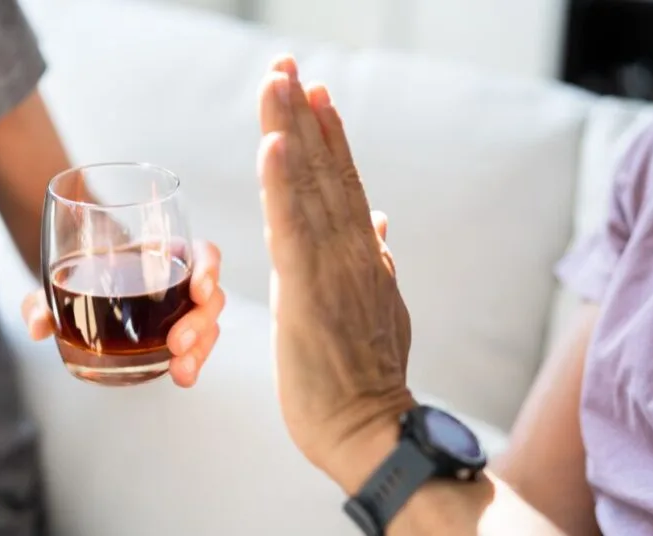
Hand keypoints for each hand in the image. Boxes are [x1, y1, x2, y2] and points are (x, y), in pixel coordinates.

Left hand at [22, 240, 225, 387]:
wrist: (81, 298)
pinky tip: (182, 377)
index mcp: (162, 254)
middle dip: (199, 322)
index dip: (208, 268)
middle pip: (211, 297)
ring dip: (201, 349)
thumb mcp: (55, 286)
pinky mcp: (179, 339)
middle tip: (176, 343)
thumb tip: (37, 326)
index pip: (202, 252)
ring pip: (209, 326)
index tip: (199, 290)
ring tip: (181, 370)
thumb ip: (40, 302)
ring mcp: (181, 313)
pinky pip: (197, 349)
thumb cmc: (79, 280)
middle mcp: (179, 282)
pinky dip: (193, 363)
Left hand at [256, 56, 415, 486]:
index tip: (315, 93)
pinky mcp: (307, 293)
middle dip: (304, 115)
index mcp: (361, 256)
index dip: (328, 136)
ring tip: (280, 81)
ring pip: (308, 188)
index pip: (342, 184)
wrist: (371, 431)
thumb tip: (379, 227)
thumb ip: (376, 263)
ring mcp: (332, 269)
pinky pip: (292, 229)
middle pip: (324, 171)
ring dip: (292, 130)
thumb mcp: (378, 310)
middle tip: (288, 64)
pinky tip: (273, 145)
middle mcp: (351, 252)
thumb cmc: (366, 379)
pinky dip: (282, 185)